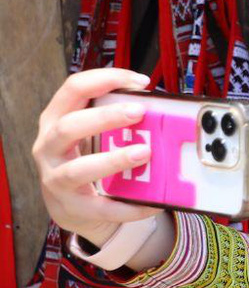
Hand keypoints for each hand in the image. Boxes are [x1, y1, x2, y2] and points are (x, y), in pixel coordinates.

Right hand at [32, 68, 164, 247]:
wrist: (73, 207)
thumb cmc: (87, 159)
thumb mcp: (92, 133)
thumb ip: (115, 119)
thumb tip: (161, 106)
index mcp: (55, 120)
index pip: (72, 89)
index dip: (104, 79)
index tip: (139, 81)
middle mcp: (49, 147)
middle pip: (68, 126)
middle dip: (105, 117)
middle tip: (139, 111)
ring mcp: (55, 178)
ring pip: (78, 169)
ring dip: (113, 160)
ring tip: (145, 152)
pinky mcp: (71, 207)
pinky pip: (102, 208)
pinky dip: (129, 206)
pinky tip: (152, 203)